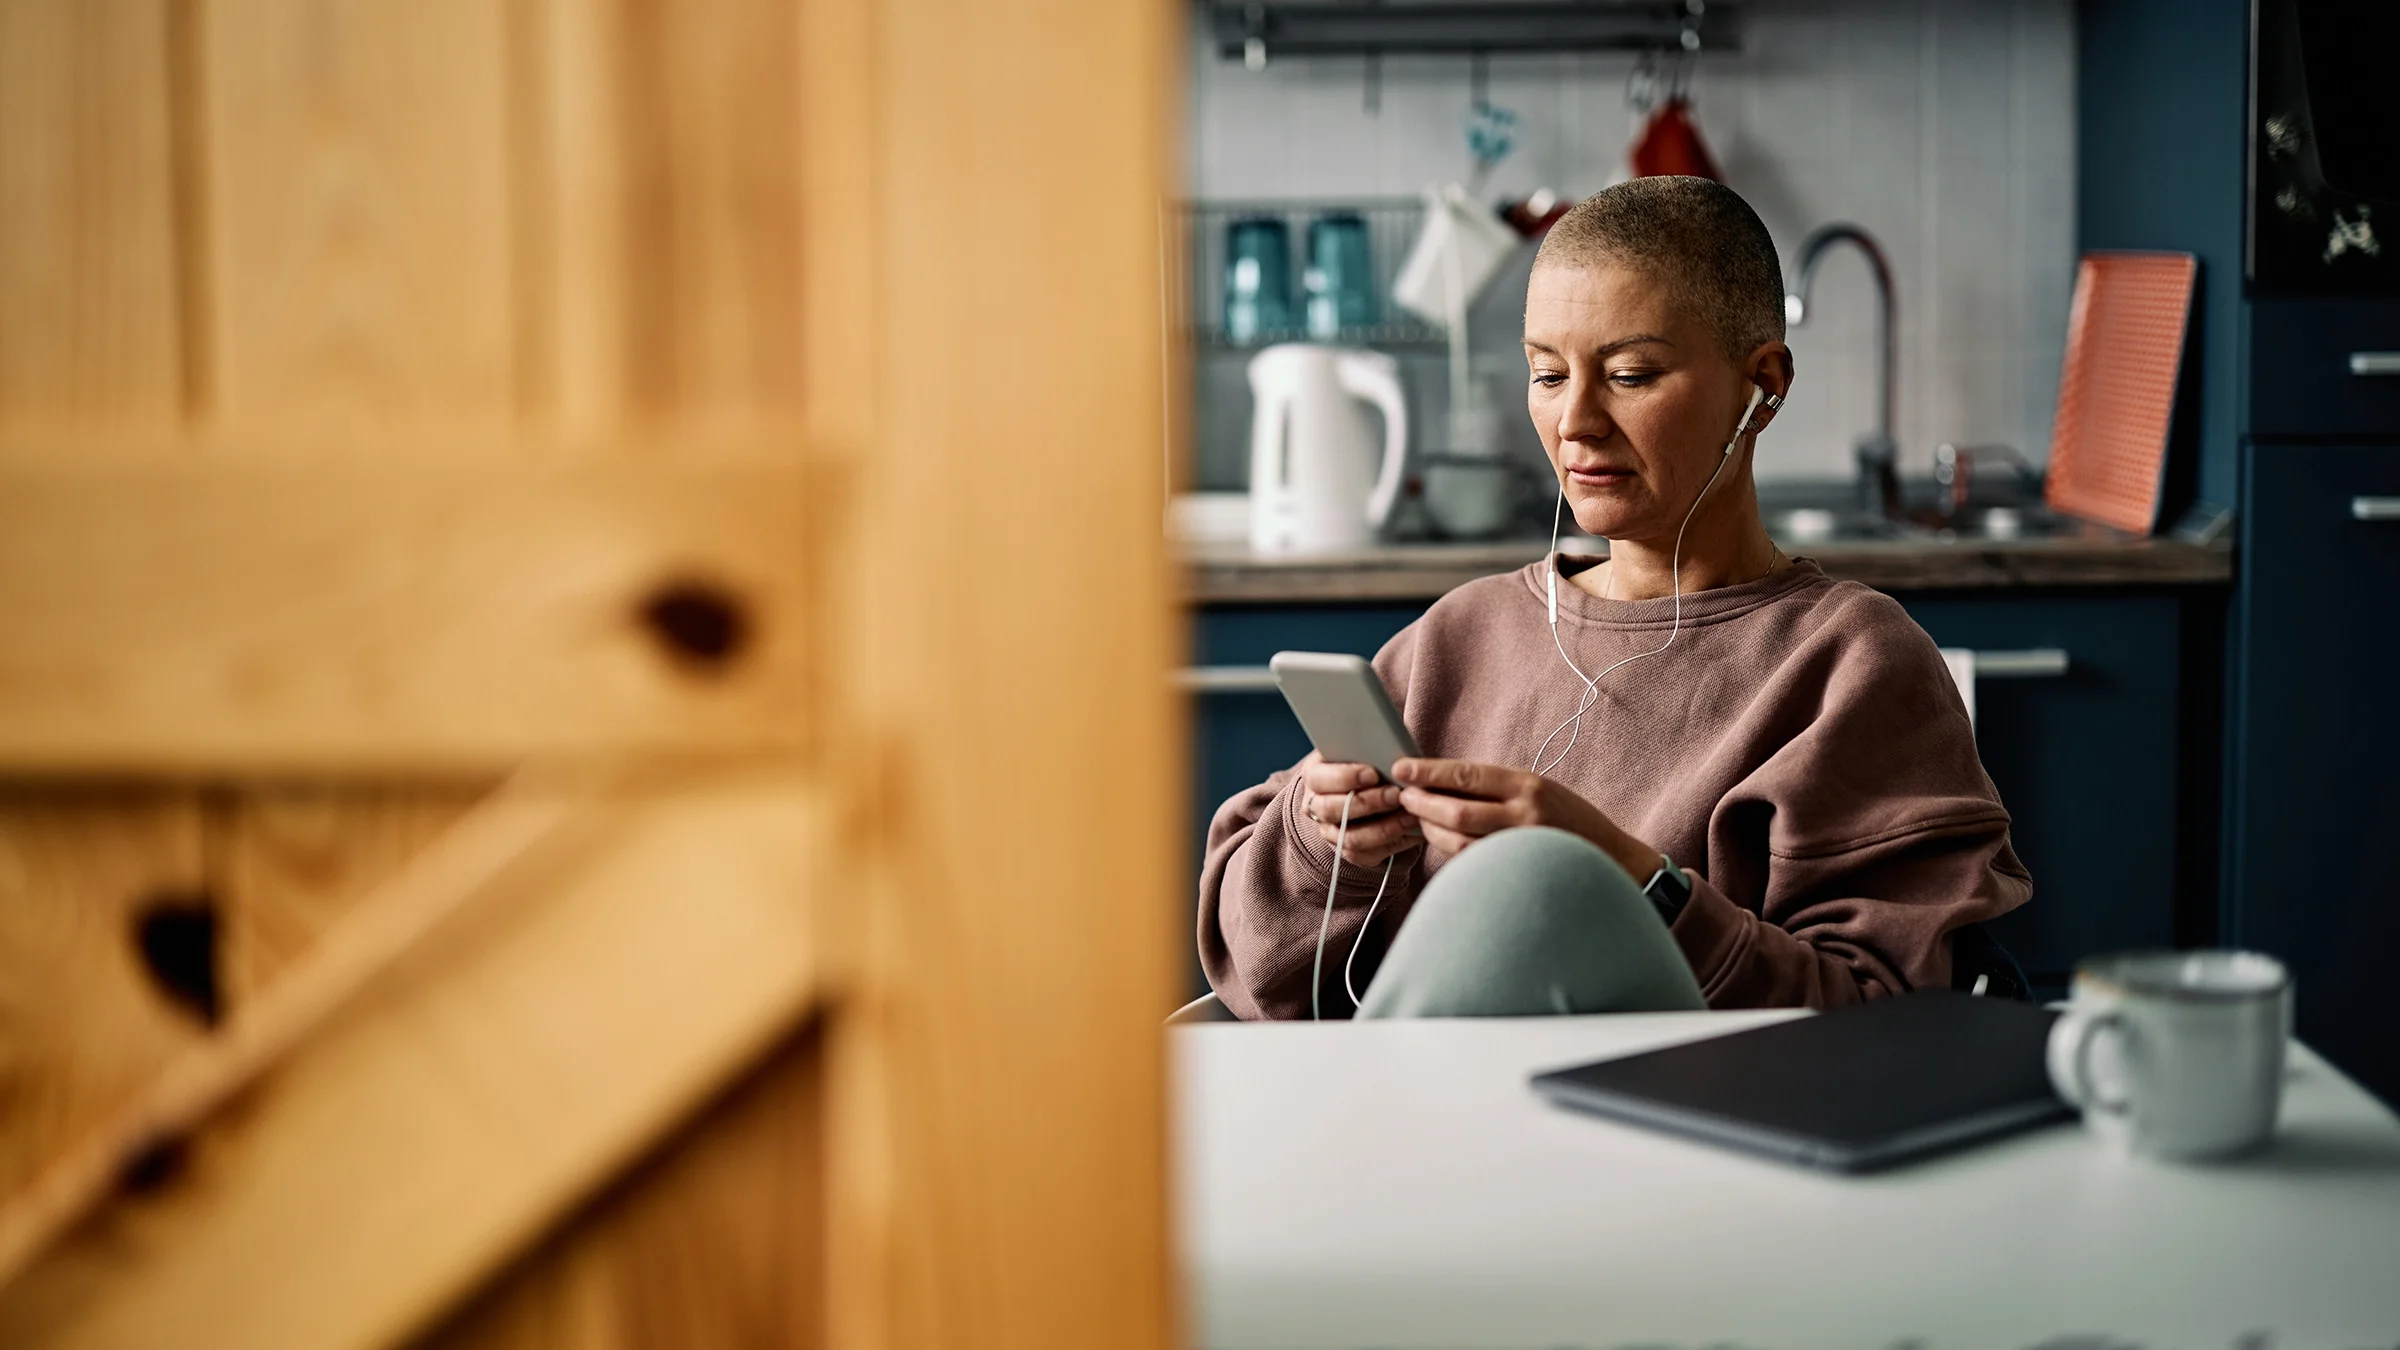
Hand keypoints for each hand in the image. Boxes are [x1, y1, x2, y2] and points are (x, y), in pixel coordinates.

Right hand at [1297, 754, 1422, 866]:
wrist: (1365, 787)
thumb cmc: (1367, 763)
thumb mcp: (1363, 750)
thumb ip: (1370, 751)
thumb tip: (1393, 756)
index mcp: (1314, 775)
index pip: (1320, 779)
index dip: (1345, 777)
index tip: (1373, 773)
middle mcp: (1315, 805)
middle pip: (1332, 810)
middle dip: (1368, 803)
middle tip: (1396, 794)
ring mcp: (1329, 831)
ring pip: (1350, 837)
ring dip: (1383, 827)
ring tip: (1410, 815)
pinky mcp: (1347, 851)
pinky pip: (1365, 855)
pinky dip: (1391, 844)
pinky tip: (1411, 831)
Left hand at [1392, 758, 1663, 880]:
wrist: (1615, 862)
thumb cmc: (1571, 823)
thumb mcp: (1541, 791)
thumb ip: (1499, 788)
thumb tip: (1444, 781)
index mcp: (1528, 785)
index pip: (1468, 774)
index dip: (1430, 771)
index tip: (1403, 768)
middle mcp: (1525, 814)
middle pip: (1457, 809)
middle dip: (1422, 803)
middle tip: (1403, 798)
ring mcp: (1521, 848)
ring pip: (1459, 841)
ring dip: (1431, 830)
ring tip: (1418, 820)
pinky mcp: (1517, 874)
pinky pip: (1471, 863)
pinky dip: (1450, 852)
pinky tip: (1440, 842)